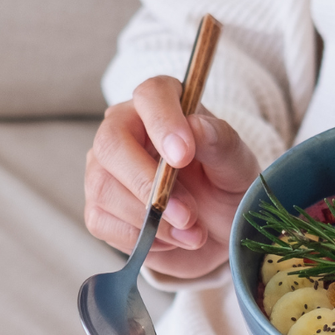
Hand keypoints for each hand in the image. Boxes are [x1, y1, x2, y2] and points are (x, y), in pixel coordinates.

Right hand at [84, 76, 258, 278]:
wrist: (218, 230)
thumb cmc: (225, 186)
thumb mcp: (237, 165)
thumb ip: (220, 142)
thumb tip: (196, 127)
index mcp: (163, 105)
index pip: (150, 96)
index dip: (163, 123)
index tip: (183, 156)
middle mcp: (125, 129)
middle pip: (111, 143)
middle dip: (148, 184)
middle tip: (188, 214)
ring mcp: (104, 169)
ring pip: (104, 188)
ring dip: (151, 219)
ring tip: (192, 232)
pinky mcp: (98, 207)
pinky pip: (102, 222)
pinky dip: (141, 238)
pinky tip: (170, 238)